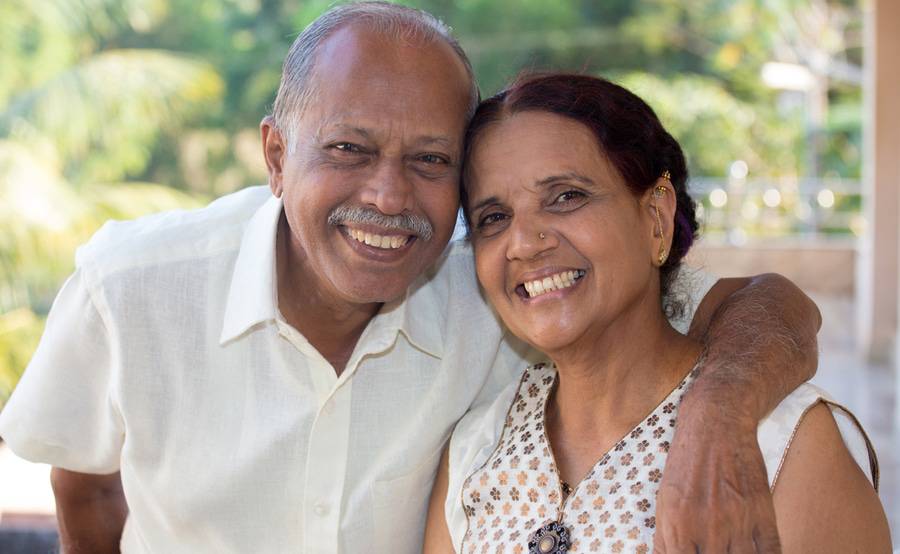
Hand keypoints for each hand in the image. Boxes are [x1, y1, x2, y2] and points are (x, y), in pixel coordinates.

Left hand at [653, 401, 780, 552]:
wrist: (716, 424)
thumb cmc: (686, 462)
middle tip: (713, 552)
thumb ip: (665, 537)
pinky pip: (771, 553)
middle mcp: (707, 528)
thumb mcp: (665, 498)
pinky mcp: (763, 514)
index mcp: (678, 525)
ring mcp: (738, 522)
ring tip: (731, 551)